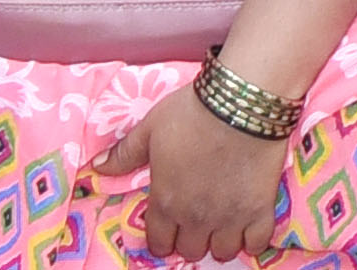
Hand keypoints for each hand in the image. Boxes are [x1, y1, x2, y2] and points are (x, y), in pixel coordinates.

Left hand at [130, 81, 294, 258]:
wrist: (240, 104)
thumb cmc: (191, 113)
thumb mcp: (150, 128)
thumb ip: (124, 154)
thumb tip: (97, 169)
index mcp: (165, 201)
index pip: (158, 243)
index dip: (162, 239)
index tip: (168, 229)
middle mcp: (194, 218)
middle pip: (190, 250)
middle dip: (190, 239)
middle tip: (197, 221)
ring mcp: (229, 218)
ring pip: (222, 252)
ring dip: (221, 241)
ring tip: (223, 222)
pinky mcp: (259, 211)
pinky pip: (257, 244)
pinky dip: (253, 240)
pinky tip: (248, 226)